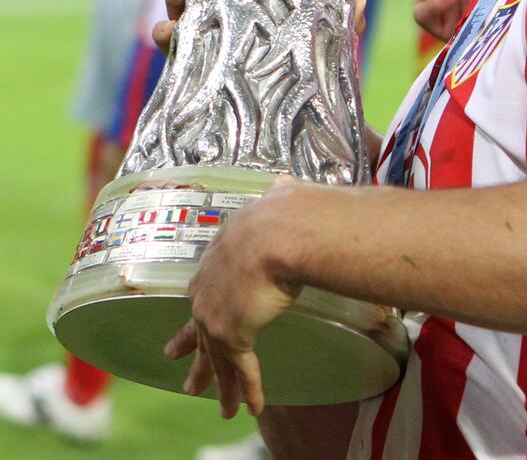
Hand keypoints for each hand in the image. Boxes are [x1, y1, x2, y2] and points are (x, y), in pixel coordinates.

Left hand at [165, 182, 302, 418]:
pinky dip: (248, 391)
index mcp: (220, 254)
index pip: (203, 282)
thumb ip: (277, 200)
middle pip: (196, 323)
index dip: (199, 297)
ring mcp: (217, 314)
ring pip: (214, 355)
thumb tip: (286, 186)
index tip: (193, 306)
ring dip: (215, 381)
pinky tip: (252, 407)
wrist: (279, 233)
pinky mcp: (233, 336)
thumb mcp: (274, 206)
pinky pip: (241, 371)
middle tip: (173, 357)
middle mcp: (209, 286)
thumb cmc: (282, 215)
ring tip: (211, 401)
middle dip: (188, 344)